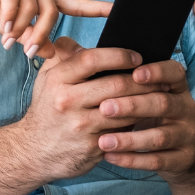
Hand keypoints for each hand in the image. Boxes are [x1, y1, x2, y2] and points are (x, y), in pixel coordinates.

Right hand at [0, 0, 110, 55]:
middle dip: (42, 34)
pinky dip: (10, 16)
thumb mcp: (15, 31)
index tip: (116, 9)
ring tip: (9, 41)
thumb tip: (50, 53)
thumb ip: (34, 39)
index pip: (75, 2)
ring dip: (21, 28)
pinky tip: (4, 28)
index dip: (96, 7)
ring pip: (33, 6)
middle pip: (52, 10)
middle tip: (30, 52)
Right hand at [13, 37, 161, 179]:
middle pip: (115, 84)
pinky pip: (124, 131)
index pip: (92, 59)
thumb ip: (63, 55)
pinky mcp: (93, 146)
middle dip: (142, 80)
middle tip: (158, 77)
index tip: (137, 57)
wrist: (34, 151)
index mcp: (57, 79)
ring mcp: (80, 126)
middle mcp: (66, 102)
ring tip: (159, 94)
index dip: (119, 55)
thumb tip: (84, 42)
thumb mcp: (47, 78)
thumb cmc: (47, 110)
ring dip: (146, 101)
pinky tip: (146, 116)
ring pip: (125, 109)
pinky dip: (138, 122)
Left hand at [96, 57, 194, 179]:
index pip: (175, 72)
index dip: (157, 71)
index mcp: (178, 88)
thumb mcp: (149, 95)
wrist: (184, 153)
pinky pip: (157, 160)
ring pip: (160, 136)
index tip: (134, 73)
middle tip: (104, 107)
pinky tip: (110, 156)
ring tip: (103, 141)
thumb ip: (128, 81)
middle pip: (163, 103)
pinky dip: (132, 160)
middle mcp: (187, 108)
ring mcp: (187, 135)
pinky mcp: (183, 159)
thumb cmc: (154, 115)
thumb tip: (90, 62)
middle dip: (133, 105)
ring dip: (130, 139)